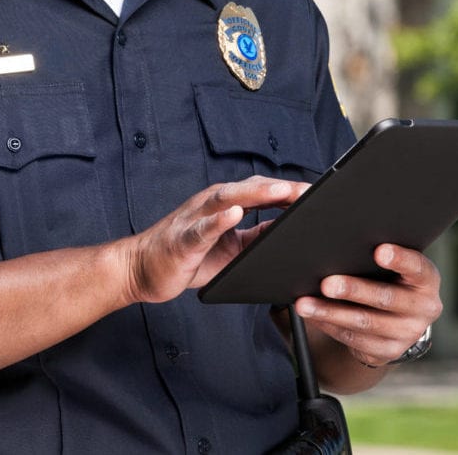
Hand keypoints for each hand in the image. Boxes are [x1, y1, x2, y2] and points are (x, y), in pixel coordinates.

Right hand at [120, 175, 305, 304]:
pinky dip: (219, 220)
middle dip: (280, 188)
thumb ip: (256, 235)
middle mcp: (211, 204)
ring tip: (280, 190)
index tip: (317, 192)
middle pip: (249, 188)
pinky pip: (201, 227)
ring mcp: (195, 218)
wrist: (139, 270)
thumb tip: (287, 228)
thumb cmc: (186, 258)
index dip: (289, 191)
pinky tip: (234, 214)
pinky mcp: (182, 239)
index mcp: (225, 205)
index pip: (262, 192)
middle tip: (308, 189)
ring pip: (227, 199)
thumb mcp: (232, 248)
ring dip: (255, 193)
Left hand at [293, 244, 442, 367]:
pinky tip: (313, 316)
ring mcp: (407, 333)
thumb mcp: (393, 264)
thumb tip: (330, 237)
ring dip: (330, 312)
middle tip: (327, 283)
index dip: (400, 259)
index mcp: (427, 279)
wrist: (398, 320)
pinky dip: (329, 326)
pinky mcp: (388, 351)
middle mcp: (424, 308)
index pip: (418, 267)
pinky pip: (354, 339)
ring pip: (365, 322)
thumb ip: (373, 251)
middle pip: (386, 298)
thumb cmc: (388, 278)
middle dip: (354, 290)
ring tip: (305, 303)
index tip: (380, 251)